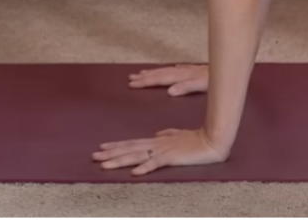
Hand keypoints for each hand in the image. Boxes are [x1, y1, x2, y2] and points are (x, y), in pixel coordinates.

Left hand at [93, 127, 227, 174]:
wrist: (213, 139)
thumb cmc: (198, 138)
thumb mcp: (179, 135)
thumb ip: (168, 135)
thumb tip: (157, 135)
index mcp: (158, 141)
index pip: (133, 143)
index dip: (117, 146)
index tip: (102, 148)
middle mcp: (157, 144)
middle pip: (130, 149)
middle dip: (111, 154)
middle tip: (94, 157)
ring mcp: (163, 150)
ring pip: (137, 156)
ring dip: (120, 161)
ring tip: (105, 165)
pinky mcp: (172, 157)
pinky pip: (156, 163)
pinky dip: (145, 167)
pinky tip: (134, 173)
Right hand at [128, 64, 207, 94]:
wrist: (229, 68)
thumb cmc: (215, 80)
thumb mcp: (202, 85)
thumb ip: (186, 87)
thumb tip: (169, 91)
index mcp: (181, 76)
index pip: (159, 79)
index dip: (146, 82)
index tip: (132, 84)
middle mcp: (181, 72)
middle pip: (160, 74)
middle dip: (145, 77)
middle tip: (130, 79)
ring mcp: (186, 70)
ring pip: (165, 71)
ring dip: (153, 73)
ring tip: (141, 74)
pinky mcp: (192, 70)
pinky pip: (174, 69)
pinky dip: (166, 70)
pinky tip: (166, 70)